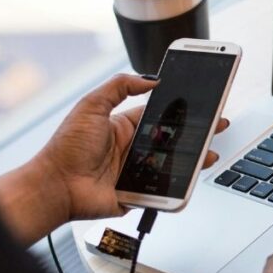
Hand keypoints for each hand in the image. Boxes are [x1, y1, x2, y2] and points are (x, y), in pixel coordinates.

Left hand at [36, 74, 229, 221]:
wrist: (56, 186)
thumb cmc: (66, 148)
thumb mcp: (91, 105)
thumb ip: (119, 86)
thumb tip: (149, 78)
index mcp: (123, 126)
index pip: (160, 115)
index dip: (180, 110)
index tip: (199, 103)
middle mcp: (132, 148)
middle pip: (172, 140)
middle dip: (196, 133)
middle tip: (217, 125)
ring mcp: (136, 172)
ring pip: (173, 164)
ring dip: (194, 158)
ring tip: (210, 152)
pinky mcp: (138, 193)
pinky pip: (163, 189)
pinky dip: (179, 185)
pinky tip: (192, 175)